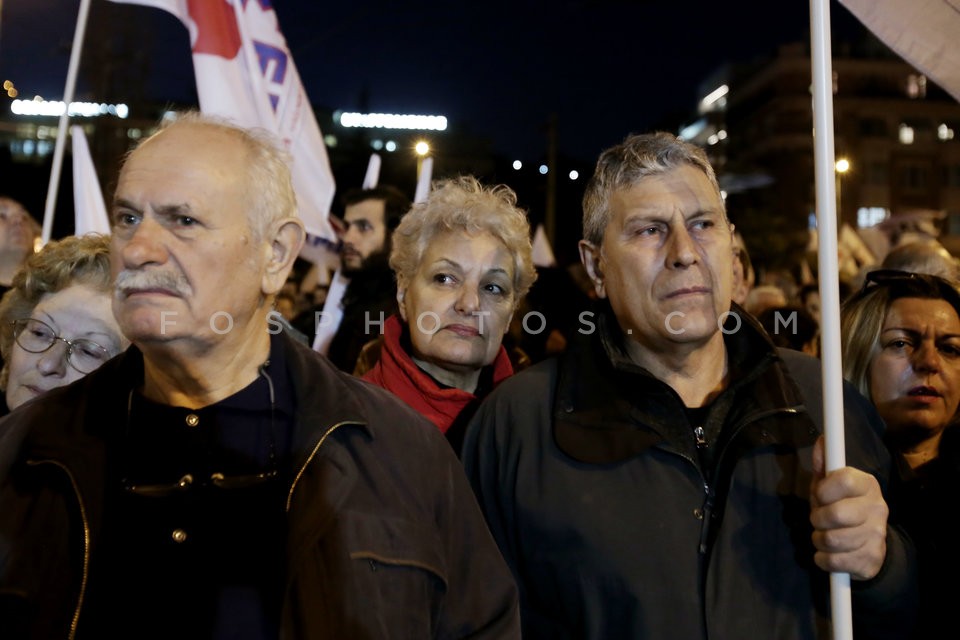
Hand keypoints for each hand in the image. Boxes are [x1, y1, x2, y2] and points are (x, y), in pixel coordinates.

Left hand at [809, 436, 887, 579]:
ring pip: (832, 540)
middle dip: (817, 519)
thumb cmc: (842, 507)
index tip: (819, 495)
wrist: (868, 546)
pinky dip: (823, 559)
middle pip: (836, 514)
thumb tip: (821, 440)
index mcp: (867, 485)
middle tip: (818, 520)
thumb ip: (823, 464)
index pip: (845, 480)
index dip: (824, 489)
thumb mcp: (829, 485)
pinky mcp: (871, 560)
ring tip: (824, 536)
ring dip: (819, 540)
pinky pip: (834, 562)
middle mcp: (878, 508)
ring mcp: (877, 536)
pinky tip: (829, 553)